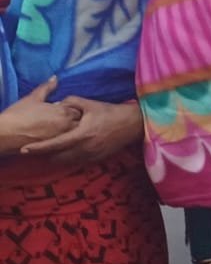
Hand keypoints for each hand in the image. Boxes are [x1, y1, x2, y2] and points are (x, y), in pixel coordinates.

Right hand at [0, 78, 79, 154]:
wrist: (5, 134)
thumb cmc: (18, 115)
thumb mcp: (33, 98)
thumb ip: (47, 88)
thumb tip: (55, 78)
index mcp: (64, 112)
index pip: (80, 109)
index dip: (73, 109)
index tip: (64, 109)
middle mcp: (67, 126)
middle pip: (81, 123)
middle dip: (76, 120)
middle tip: (62, 119)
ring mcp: (63, 138)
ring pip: (76, 134)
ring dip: (72, 131)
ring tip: (58, 128)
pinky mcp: (56, 148)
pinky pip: (68, 144)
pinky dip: (65, 141)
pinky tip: (56, 138)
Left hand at [20, 97, 142, 164]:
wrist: (133, 124)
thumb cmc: (111, 112)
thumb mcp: (90, 103)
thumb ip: (70, 102)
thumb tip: (56, 104)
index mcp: (81, 134)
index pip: (55, 144)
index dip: (38, 148)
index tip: (25, 149)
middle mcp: (85, 148)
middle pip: (57, 157)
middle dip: (46, 154)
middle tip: (39, 148)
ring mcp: (91, 155)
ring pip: (66, 161)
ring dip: (57, 157)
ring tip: (51, 150)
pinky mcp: (97, 159)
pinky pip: (77, 162)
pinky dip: (69, 158)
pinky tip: (68, 150)